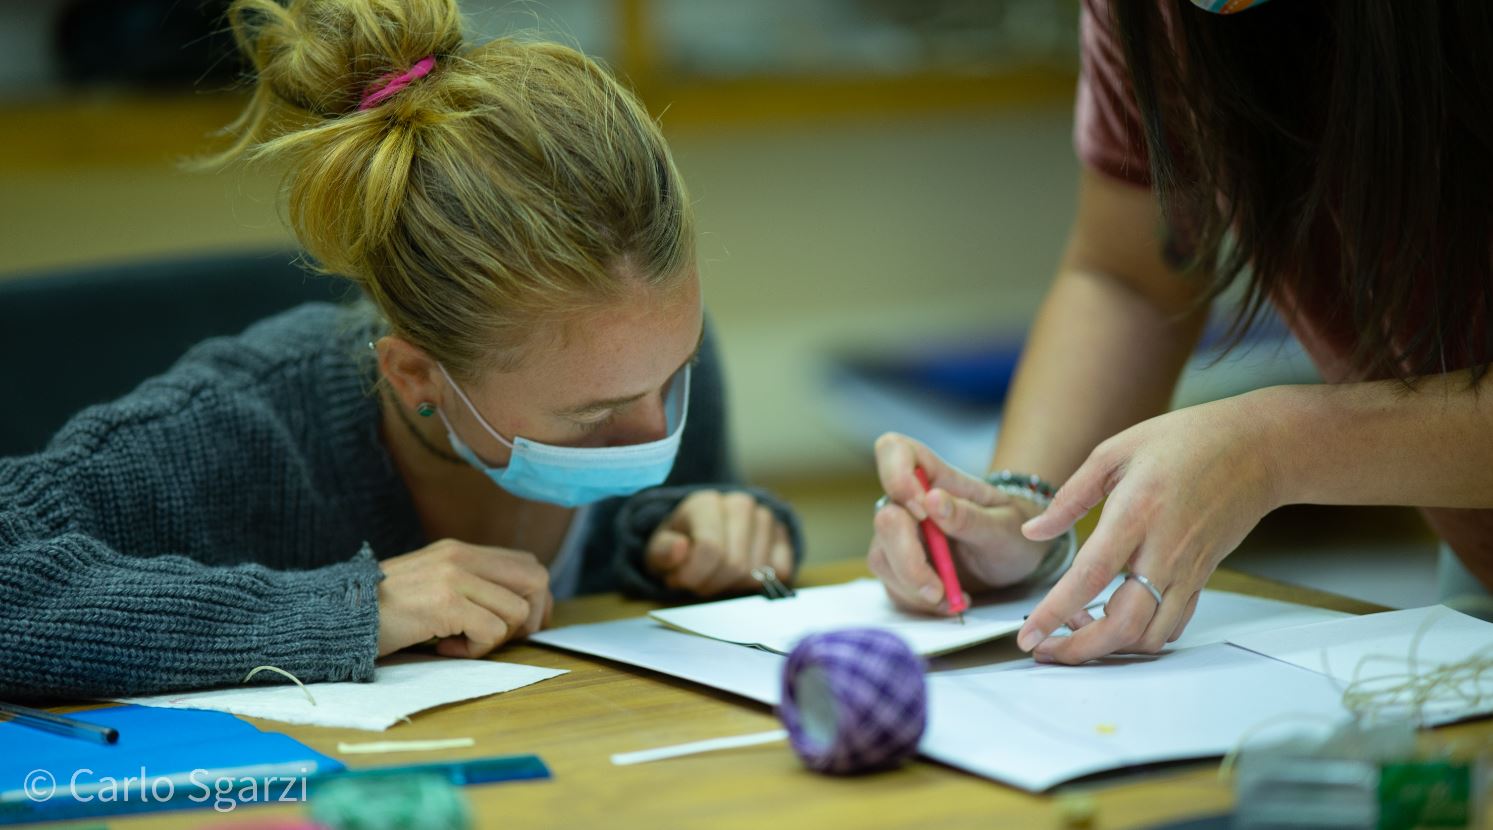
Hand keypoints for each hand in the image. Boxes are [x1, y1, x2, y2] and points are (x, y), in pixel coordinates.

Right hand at [377, 538, 551, 658]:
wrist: (338, 615)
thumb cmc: (384, 609)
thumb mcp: (431, 583)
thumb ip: (470, 585)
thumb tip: (519, 608)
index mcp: (460, 550)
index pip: (527, 564)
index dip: (535, 599)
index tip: (519, 626)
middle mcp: (461, 556)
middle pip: (536, 580)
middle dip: (530, 617)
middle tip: (499, 638)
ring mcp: (454, 577)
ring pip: (516, 612)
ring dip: (493, 639)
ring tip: (456, 642)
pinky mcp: (445, 603)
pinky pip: (491, 632)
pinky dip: (474, 650)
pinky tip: (443, 647)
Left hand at [646, 490, 794, 595]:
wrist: (700, 535)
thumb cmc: (679, 544)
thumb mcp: (658, 550)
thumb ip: (662, 552)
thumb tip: (679, 549)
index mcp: (705, 503)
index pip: (710, 549)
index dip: (693, 576)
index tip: (679, 580)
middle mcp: (740, 504)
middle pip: (736, 565)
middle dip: (712, 584)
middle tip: (698, 582)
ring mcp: (765, 518)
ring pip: (757, 573)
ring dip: (733, 586)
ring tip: (717, 576)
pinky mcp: (783, 535)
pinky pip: (780, 572)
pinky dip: (759, 583)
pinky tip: (740, 574)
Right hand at [868, 432, 1052, 614]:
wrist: (1013, 558)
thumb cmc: (1011, 530)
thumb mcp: (1004, 526)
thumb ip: (970, 516)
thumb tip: (932, 500)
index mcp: (933, 475)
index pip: (893, 450)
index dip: (896, 475)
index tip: (922, 510)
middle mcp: (907, 502)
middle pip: (885, 519)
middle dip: (909, 559)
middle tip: (939, 588)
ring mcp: (898, 536)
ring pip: (881, 557)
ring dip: (914, 586)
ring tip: (953, 599)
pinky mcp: (898, 567)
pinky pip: (892, 585)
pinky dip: (918, 601)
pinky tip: (947, 602)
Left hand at [1016, 394, 1282, 663]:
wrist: (1257, 449)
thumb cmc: (1188, 440)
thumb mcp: (1116, 451)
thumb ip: (1071, 496)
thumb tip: (1034, 531)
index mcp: (1136, 514)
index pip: (1090, 577)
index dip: (1055, 612)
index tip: (1028, 636)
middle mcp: (1164, 551)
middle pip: (1123, 625)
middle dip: (1080, 650)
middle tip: (1046, 649)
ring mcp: (1188, 570)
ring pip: (1150, 635)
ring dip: (1110, 646)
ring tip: (1079, 624)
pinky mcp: (1202, 578)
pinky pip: (1172, 625)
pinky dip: (1140, 636)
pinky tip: (1116, 617)